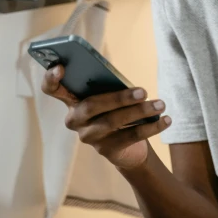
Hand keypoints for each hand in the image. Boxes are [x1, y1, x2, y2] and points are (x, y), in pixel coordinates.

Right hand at [42, 64, 170, 169]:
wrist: (127, 146)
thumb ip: (108, 86)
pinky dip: (152, 127)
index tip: (60, 66)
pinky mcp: (106, 150)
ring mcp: (89, 137)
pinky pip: (130, 136)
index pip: (52, 89)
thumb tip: (125, 82)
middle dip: (119, 97)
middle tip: (143, 91)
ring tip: (160, 104)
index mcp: (71, 100)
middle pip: (91, 106)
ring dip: (140, 111)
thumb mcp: (110, 94)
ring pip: (113, 121)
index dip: (51, 78)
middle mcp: (75, 120)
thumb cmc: (116, 109)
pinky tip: (166, 119)